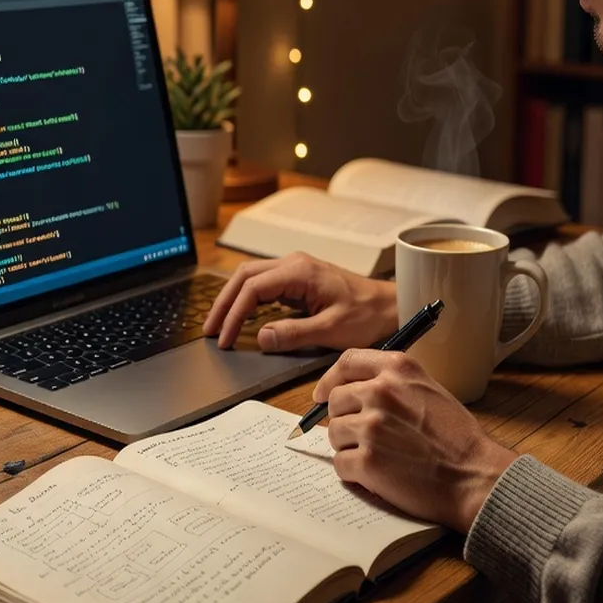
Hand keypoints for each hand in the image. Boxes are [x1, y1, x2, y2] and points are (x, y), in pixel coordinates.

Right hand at [204, 252, 397, 350]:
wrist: (392, 306)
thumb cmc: (368, 316)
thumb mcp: (331, 330)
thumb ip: (294, 333)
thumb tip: (260, 337)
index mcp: (300, 272)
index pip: (252, 288)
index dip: (233, 314)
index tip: (225, 338)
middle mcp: (294, 264)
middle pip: (244, 277)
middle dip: (224, 303)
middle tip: (211, 331)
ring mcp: (296, 270)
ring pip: (251, 278)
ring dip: (233, 300)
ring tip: (220, 326)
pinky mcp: (299, 280)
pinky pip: (264, 285)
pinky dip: (248, 301)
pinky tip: (243, 319)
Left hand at [315, 349, 516, 531]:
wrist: (475, 476)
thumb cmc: (457, 438)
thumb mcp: (428, 389)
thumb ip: (392, 384)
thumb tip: (355, 391)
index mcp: (397, 369)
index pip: (347, 362)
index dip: (330, 379)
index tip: (323, 395)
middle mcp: (380, 392)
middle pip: (335, 400)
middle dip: (344, 419)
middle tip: (365, 437)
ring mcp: (371, 427)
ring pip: (334, 434)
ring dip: (350, 447)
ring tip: (381, 456)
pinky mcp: (366, 461)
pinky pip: (340, 464)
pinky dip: (354, 472)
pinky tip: (379, 475)